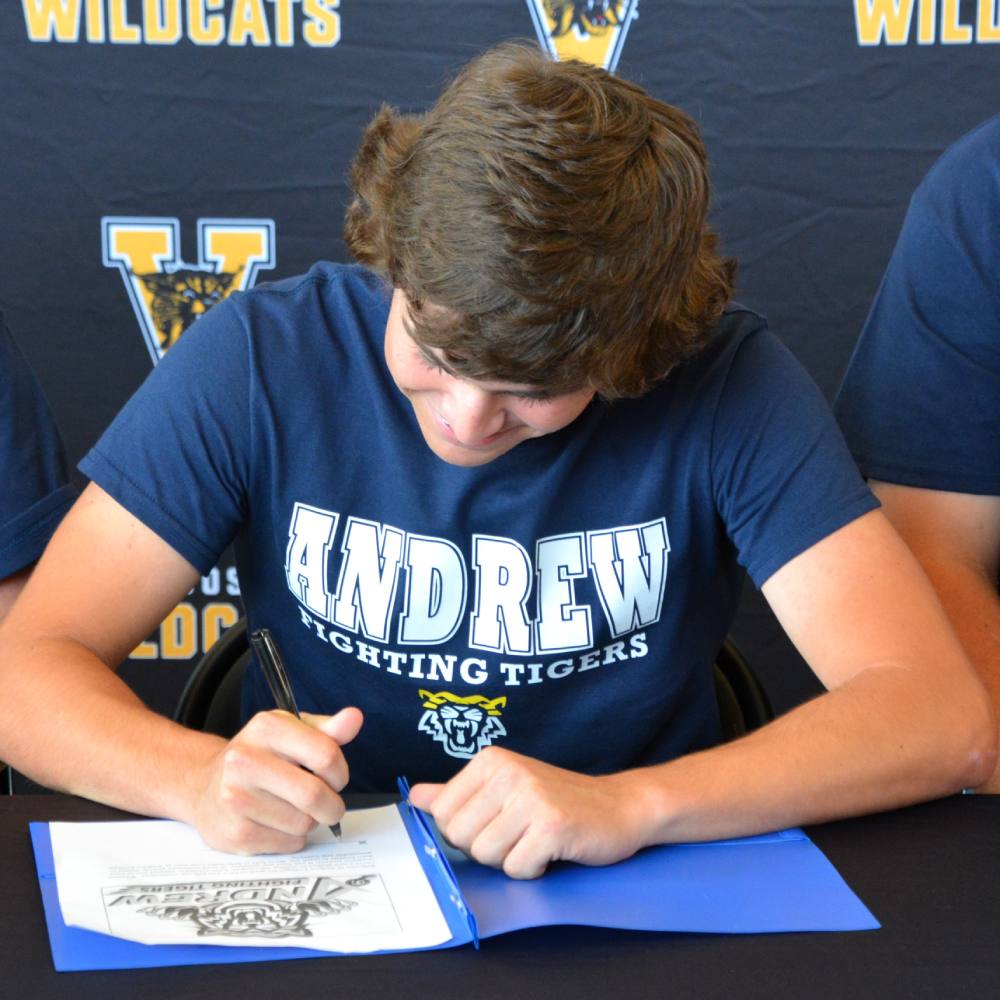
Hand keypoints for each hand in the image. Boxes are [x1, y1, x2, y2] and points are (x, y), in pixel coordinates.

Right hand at [190, 707, 362, 854]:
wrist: (204, 786)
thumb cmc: (259, 756)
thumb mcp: (292, 732)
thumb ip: (328, 729)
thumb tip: (354, 718)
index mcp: (265, 728)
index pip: (325, 755)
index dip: (340, 772)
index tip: (335, 777)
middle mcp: (244, 760)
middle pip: (314, 795)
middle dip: (332, 805)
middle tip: (328, 804)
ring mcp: (235, 798)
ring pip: (303, 823)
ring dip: (310, 821)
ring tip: (293, 808)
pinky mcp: (234, 833)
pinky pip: (288, 843)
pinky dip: (292, 837)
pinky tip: (276, 822)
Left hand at [409, 747, 652, 878]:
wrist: (619, 806)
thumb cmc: (559, 801)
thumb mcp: (505, 789)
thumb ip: (458, 794)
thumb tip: (416, 797)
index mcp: (491, 760)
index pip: (444, 814)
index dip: (466, 832)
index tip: (496, 824)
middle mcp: (509, 772)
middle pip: (461, 837)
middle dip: (487, 849)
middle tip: (519, 835)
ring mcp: (531, 796)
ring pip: (487, 855)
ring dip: (511, 860)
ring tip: (535, 840)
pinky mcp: (552, 824)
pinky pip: (517, 867)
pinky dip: (533, 869)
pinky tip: (551, 850)